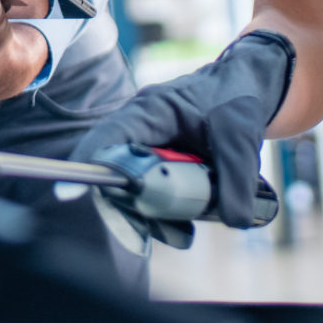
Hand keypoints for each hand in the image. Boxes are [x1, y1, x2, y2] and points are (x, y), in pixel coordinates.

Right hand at [69, 30, 293, 229]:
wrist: (250, 88)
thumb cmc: (239, 99)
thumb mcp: (242, 139)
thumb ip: (238, 180)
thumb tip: (233, 221)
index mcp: (150, 111)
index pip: (108, 138)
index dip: (88, 165)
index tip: (73, 193)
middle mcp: (140, 129)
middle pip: (115, 171)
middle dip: (127, 205)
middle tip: (143, 232)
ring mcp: (148, 146)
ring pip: (132, 187)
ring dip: (150, 214)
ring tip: (180, 234)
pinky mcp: (160, 162)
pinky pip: (150, 191)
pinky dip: (163, 212)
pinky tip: (183, 229)